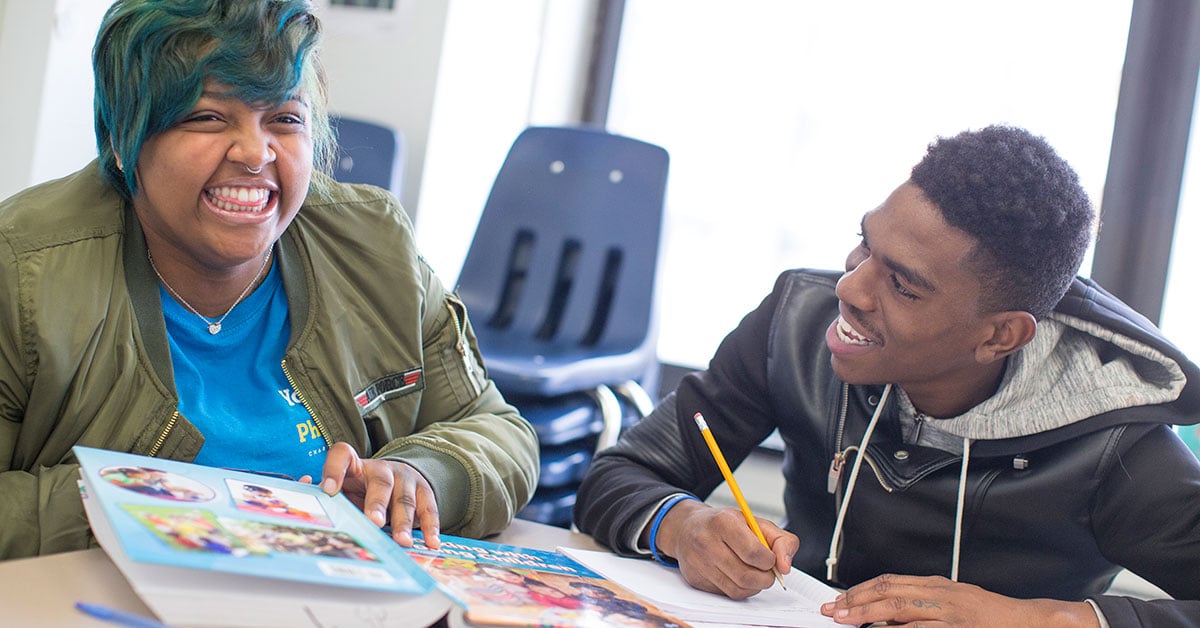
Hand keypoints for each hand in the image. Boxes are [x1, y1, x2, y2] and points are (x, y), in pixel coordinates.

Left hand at [319, 442, 440, 548]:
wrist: (399, 480)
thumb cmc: (363, 491)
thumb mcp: (346, 491)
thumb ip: (329, 496)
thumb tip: (307, 493)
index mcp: (356, 466)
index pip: (342, 455)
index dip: (334, 469)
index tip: (328, 489)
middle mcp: (382, 468)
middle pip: (380, 481)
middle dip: (377, 503)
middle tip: (373, 522)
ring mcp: (406, 478)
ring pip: (405, 498)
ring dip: (404, 521)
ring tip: (402, 541)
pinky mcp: (425, 490)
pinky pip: (429, 508)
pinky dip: (430, 526)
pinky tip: (430, 542)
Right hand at [653, 500, 797, 598]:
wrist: (687, 528)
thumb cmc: (724, 524)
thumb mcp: (755, 522)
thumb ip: (780, 540)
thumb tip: (785, 566)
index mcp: (723, 522)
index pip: (754, 553)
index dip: (769, 561)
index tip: (771, 559)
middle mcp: (706, 542)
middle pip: (746, 576)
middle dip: (765, 578)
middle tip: (767, 572)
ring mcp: (698, 562)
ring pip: (737, 589)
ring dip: (754, 586)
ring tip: (754, 573)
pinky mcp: (695, 579)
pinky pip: (726, 593)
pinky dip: (739, 589)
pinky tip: (738, 576)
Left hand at [820, 574, 1100, 626]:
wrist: (1028, 622)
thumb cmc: (990, 616)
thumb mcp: (953, 601)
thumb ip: (922, 605)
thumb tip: (887, 615)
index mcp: (936, 586)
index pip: (889, 582)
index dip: (861, 590)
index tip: (841, 600)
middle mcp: (939, 595)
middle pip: (888, 593)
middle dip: (856, 601)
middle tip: (834, 611)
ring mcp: (948, 613)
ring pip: (900, 609)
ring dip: (869, 615)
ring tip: (847, 621)